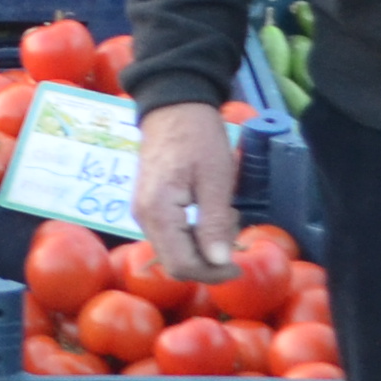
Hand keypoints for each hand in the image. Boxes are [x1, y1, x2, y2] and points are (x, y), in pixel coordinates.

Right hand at [132, 103, 240, 279]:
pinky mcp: (148, 208)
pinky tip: (210, 214)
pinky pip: (171, 236)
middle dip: (208, 262)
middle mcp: (143, 217)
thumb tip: (219, 263)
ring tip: (225, 218)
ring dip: (202, 248)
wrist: (173, 108)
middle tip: (234, 236)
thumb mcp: (215, 179)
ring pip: (173, 252)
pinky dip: (193, 236)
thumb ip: (214, 224)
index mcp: (158, 212)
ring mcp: (143, 213)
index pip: (181, 264)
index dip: (211, 273)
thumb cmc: (198, 138)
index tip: (238, 266)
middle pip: (174, 264)